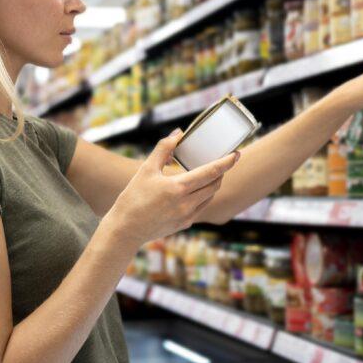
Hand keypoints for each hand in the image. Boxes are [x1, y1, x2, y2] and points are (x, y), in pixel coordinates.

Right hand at [104, 129, 239, 246]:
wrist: (126, 229)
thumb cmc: (133, 197)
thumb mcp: (146, 169)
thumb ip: (163, 149)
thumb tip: (178, 133)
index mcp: (178, 188)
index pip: (211, 172)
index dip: (226, 162)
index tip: (236, 154)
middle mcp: (187, 204)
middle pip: (215, 185)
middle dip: (221, 172)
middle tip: (222, 161)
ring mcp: (187, 216)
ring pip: (210, 197)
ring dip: (213, 184)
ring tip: (210, 173)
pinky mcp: (184, 224)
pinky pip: (201, 207)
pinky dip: (203, 196)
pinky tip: (196, 190)